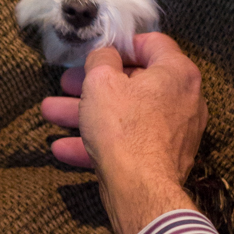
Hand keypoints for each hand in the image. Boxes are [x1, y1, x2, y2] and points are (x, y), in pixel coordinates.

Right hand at [42, 33, 207, 233]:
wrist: (140, 190)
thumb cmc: (123, 127)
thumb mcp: (101, 81)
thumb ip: (101, 58)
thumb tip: (106, 54)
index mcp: (177, 72)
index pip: (152, 44)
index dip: (120, 44)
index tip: (97, 51)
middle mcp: (183, 99)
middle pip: (132, 82)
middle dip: (91, 84)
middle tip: (65, 83)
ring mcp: (174, 131)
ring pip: (124, 114)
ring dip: (85, 113)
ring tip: (50, 113)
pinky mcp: (161, 158)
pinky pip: (128, 142)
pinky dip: (99, 141)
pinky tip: (63, 148)